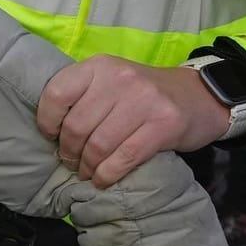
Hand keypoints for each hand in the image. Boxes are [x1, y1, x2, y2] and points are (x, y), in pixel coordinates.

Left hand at [36, 54, 232, 188]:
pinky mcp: (164, 125)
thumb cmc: (143, 93)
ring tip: (85, 172)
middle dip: (68, 151)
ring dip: (87, 166)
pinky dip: (108, 174)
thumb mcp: (111, 81)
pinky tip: (102, 180)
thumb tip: (50, 129)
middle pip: (77, 125)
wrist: (197, 96)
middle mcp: (119, 79)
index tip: (50, 137)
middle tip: (69, 162)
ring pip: (99, 144)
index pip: (57, 94)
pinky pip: (124, 157)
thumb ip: (84, 95)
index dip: (47, 121)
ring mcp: (144, 100)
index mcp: (99, 66)